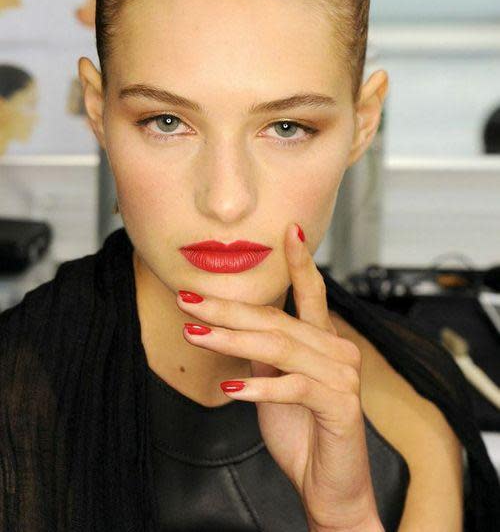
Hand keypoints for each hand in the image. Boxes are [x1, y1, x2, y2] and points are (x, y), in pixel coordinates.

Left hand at [177, 222, 382, 531]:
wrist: (330, 487)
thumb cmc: (303, 433)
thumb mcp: (276, 384)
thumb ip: (265, 352)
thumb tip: (234, 325)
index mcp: (325, 340)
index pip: (312, 292)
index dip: (300, 261)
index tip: (288, 230)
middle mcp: (338, 350)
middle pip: (277, 320)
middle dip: (228, 308)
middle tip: (189, 299)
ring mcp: (343, 377)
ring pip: (280, 347)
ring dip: (232, 340)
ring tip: (195, 333)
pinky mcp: (340, 406)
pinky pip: (294, 388)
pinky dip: (258, 386)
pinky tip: (230, 387)